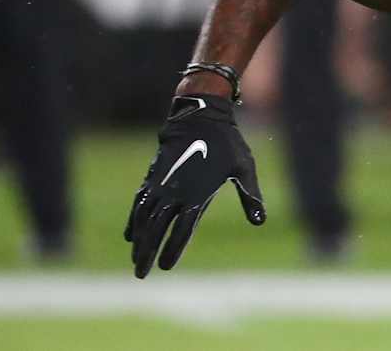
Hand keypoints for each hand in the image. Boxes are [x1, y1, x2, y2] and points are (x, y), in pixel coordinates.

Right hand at [124, 95, 264, 277]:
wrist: (201, 116)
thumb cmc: (227, 143)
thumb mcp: (244, 168)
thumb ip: (250, 196)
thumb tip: (261, 222)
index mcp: (198, 193)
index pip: (182, 228)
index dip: (173, 248)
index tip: (166, 267)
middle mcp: (175, 191)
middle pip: (157, 228)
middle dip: (148, 252)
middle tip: (141, 275)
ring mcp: (161, 184)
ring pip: (144, 218)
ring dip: (138, 240)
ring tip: (134, 259)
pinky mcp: (154, 176)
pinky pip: (139, 202)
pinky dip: (133, 220)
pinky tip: (130, 235)